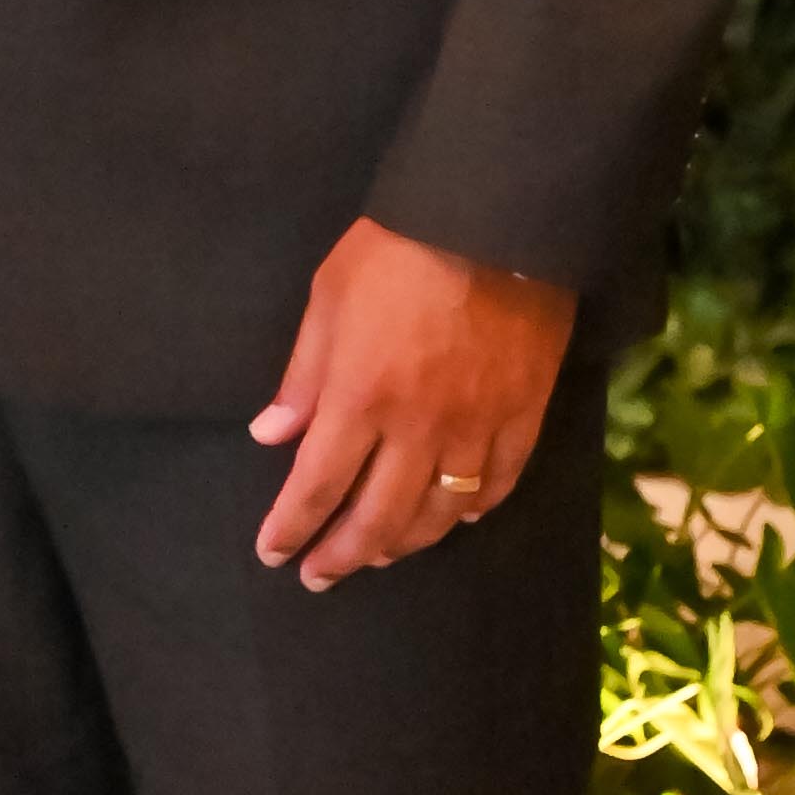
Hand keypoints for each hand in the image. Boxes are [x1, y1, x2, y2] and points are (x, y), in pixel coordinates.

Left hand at [250, 217, 575, 588]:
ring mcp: (477, 428)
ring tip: (379, 555)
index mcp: (360, 399)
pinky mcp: (524, 415)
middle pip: (377, 518)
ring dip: (403, 543)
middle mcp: (418, 429)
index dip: (292, 527)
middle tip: (319, 576)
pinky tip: (461, 519)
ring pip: (440, 514)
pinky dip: (477, 509)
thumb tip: (270, 435)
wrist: (496, 218)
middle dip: (341, 555)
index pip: (316, 486)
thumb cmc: (400, 248)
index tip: (273, 553)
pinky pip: (501, 483)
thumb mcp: (329, 298)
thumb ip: (302, 376)